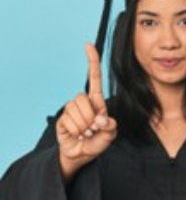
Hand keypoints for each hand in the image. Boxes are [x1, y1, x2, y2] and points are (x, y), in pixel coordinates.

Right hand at [56, 43, 117, 165]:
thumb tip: (100, 120)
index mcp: (97, 102)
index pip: (94, 79)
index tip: (89, 45)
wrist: (82, 154)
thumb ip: (110, 127)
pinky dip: (76, 131)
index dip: (92, 62)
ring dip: (83, 125)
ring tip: (85, 132)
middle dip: (90, 117)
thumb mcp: (110, 135)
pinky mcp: (62, 119)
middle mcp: (83, 102)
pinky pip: (69, 122)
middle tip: (93, 129)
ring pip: (76, 110)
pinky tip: (76, 135)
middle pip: (83, 99)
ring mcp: (71, 110)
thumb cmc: (97, 141)